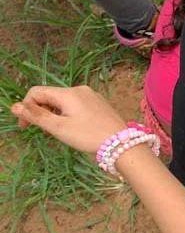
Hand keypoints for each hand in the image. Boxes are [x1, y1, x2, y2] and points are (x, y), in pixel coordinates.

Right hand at [10, 86, 127, 154]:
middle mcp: (79, 89)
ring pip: (62, 101)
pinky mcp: (98, 103)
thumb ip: (36, 116)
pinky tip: (72, 128)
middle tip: (44, 131)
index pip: (37, 92)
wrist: (121, 143)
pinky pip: (75, 104)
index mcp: (68, 93)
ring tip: (58, 132)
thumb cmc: (87, 135)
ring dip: (53, 114)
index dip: (26, 107)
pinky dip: (67, 114)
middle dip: (41, 112)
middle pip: (50, 95)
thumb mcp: (58, 127)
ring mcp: (91, 95)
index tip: (26, 126)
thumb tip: (15, 106)